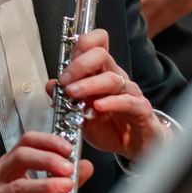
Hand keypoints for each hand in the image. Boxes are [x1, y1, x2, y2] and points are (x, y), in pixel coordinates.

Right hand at [0, 133, 91, 192]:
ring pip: (19, 187)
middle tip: (68, 168)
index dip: (48, 142)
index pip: (26, 142)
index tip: (68, 149)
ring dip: (46, 185)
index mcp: (8, 167)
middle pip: (20, 157)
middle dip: (47, 160)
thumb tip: (85, 166)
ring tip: (65, 187)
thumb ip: (64, 181)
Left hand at [55, 28, 161, 159]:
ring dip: (89, 84)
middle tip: (65, 81)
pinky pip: (128, 102)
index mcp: (102, 73)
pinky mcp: (141, 110)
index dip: (82, 45)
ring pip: (111, 78)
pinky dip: (111, 102)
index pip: (96, 44)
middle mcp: (116, 78)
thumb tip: (51, 85)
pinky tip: (98, 106)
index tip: (65, 62)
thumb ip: (65, 100)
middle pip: (101, 55)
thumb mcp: (80, 115)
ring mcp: (130, 93)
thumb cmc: (110, 127)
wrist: (135, 148)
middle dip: (79, 65)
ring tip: (72, 93)